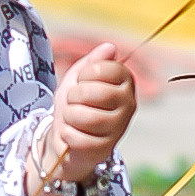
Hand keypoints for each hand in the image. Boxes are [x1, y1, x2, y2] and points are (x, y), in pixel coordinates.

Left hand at [31, 42, 136, 195]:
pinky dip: (68, 135)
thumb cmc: (75, 102)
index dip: (84, 74)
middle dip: (73, 97)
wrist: (66, 134)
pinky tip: (71, 133)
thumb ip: (93, 60)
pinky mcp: (106, 148)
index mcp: (124, 81)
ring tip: (72, 117)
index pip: (103, 68)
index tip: (82, 82)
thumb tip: (110, 47)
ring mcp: (119, 127)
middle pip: (96, 93)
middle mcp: (128, 103)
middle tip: (74, 102)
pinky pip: (81, 139)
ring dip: (70, 117)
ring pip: (88, 117)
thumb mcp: (79, 77)